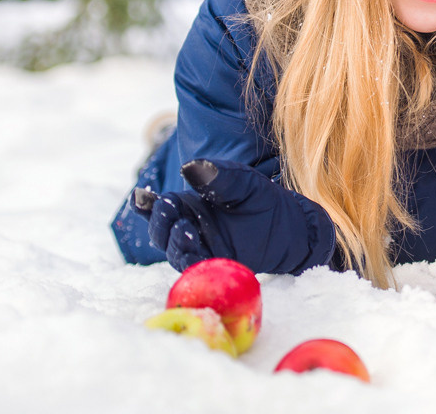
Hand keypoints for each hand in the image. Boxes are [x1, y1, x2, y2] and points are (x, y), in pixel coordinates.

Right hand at [132, 159, 335, 274]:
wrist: (293, 227)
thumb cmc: (265, 200)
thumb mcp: (244, 183)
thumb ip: (218, 176)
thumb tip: (190, 166)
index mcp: (191, 205)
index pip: (161, 206)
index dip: (147, 204)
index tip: (141, 197)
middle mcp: (191, 228)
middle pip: (162, 231)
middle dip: (160, 222)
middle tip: (169, 210)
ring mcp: (203, 249)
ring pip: (175, 252)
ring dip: (174, 243)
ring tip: (186, 231)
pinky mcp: (216, 267)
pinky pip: (197, 269)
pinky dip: (191, 263)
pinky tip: (194, 254)